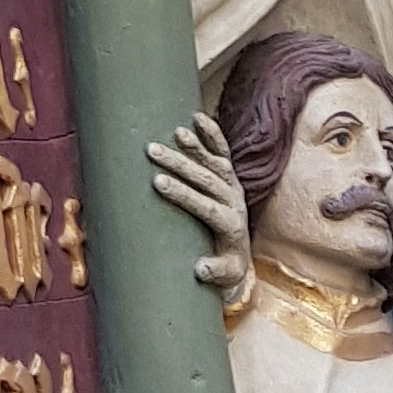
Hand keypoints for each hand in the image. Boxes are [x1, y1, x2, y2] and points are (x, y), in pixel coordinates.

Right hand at [149, 111, 253, 304]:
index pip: (206, 206)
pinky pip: (223, 151)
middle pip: (207, 180)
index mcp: (230, 225)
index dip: (183, 195)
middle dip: (180, 165)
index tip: (158, 183)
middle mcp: (234, 201)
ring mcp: (233, 185)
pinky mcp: (231, 175)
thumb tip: (200, 268)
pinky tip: (198, 117)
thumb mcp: (225, 276)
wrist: (239, 251)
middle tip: (152, 152)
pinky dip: (213, 134)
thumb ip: (215, 273)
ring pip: (214, 162)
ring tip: (174, 132)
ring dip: (194, 146)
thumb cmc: (225, 264)